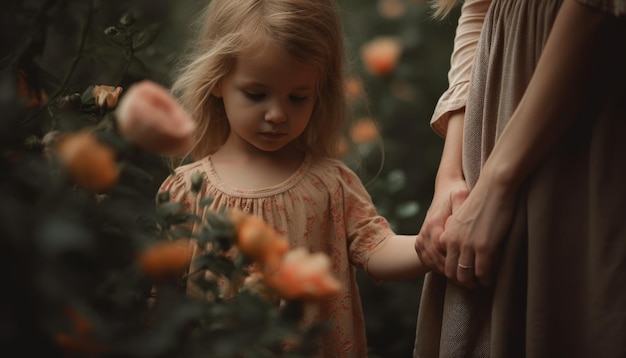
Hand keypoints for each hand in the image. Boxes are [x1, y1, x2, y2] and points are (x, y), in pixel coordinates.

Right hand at [415, 177, 468, 274]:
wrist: (445, 188)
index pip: (445, 254)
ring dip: (448, 273)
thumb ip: (463, 206)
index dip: (460, 266)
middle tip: (474, 283)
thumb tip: (466, 219)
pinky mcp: (419, 243)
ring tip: (466, 281)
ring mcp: (421, 239)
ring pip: (433, 264)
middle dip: (456, 273)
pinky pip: (427, 261)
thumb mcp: (461, 194)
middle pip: (439, 262)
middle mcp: (425, 234)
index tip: (475, 273)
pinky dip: (439, 269)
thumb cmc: (456, 193)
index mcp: (435, 225)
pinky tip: (452, 273)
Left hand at [439, 172, 517, 286]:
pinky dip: (486, 279)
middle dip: (462, 282)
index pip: (443, 262)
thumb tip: (463, 244)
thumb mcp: (462, 217)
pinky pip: (483, 272)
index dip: (452, 272)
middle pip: (452, 273)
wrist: (493, 187)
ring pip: (466, 276)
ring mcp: (467, 245)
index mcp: (447, 234)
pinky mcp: (483, 247)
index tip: (463, 275)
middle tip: (473, 284)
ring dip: (474, 283)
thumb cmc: (482, 199)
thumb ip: (459, 231)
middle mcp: (453, 242)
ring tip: (482, 284)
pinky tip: (492, 278)